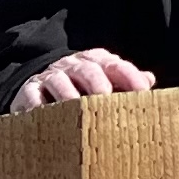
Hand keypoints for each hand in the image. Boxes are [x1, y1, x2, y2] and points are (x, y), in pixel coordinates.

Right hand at [13, 46, 153, 109]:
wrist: (42, 88)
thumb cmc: (83, 90)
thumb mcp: (106, 82)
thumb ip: (126, 82)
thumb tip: (149, 80)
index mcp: (96, 62)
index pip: (115, 65)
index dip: (129, 76)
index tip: (142, 91)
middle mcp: (73, 65)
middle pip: (87, 69)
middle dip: (98, 83)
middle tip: (107, 98)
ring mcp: (50, 77)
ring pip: (59, 81)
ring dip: (69, 94)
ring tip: (77, 109)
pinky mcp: (30, 91)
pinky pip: (33, 95)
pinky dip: (39, 105)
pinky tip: (46, 116)